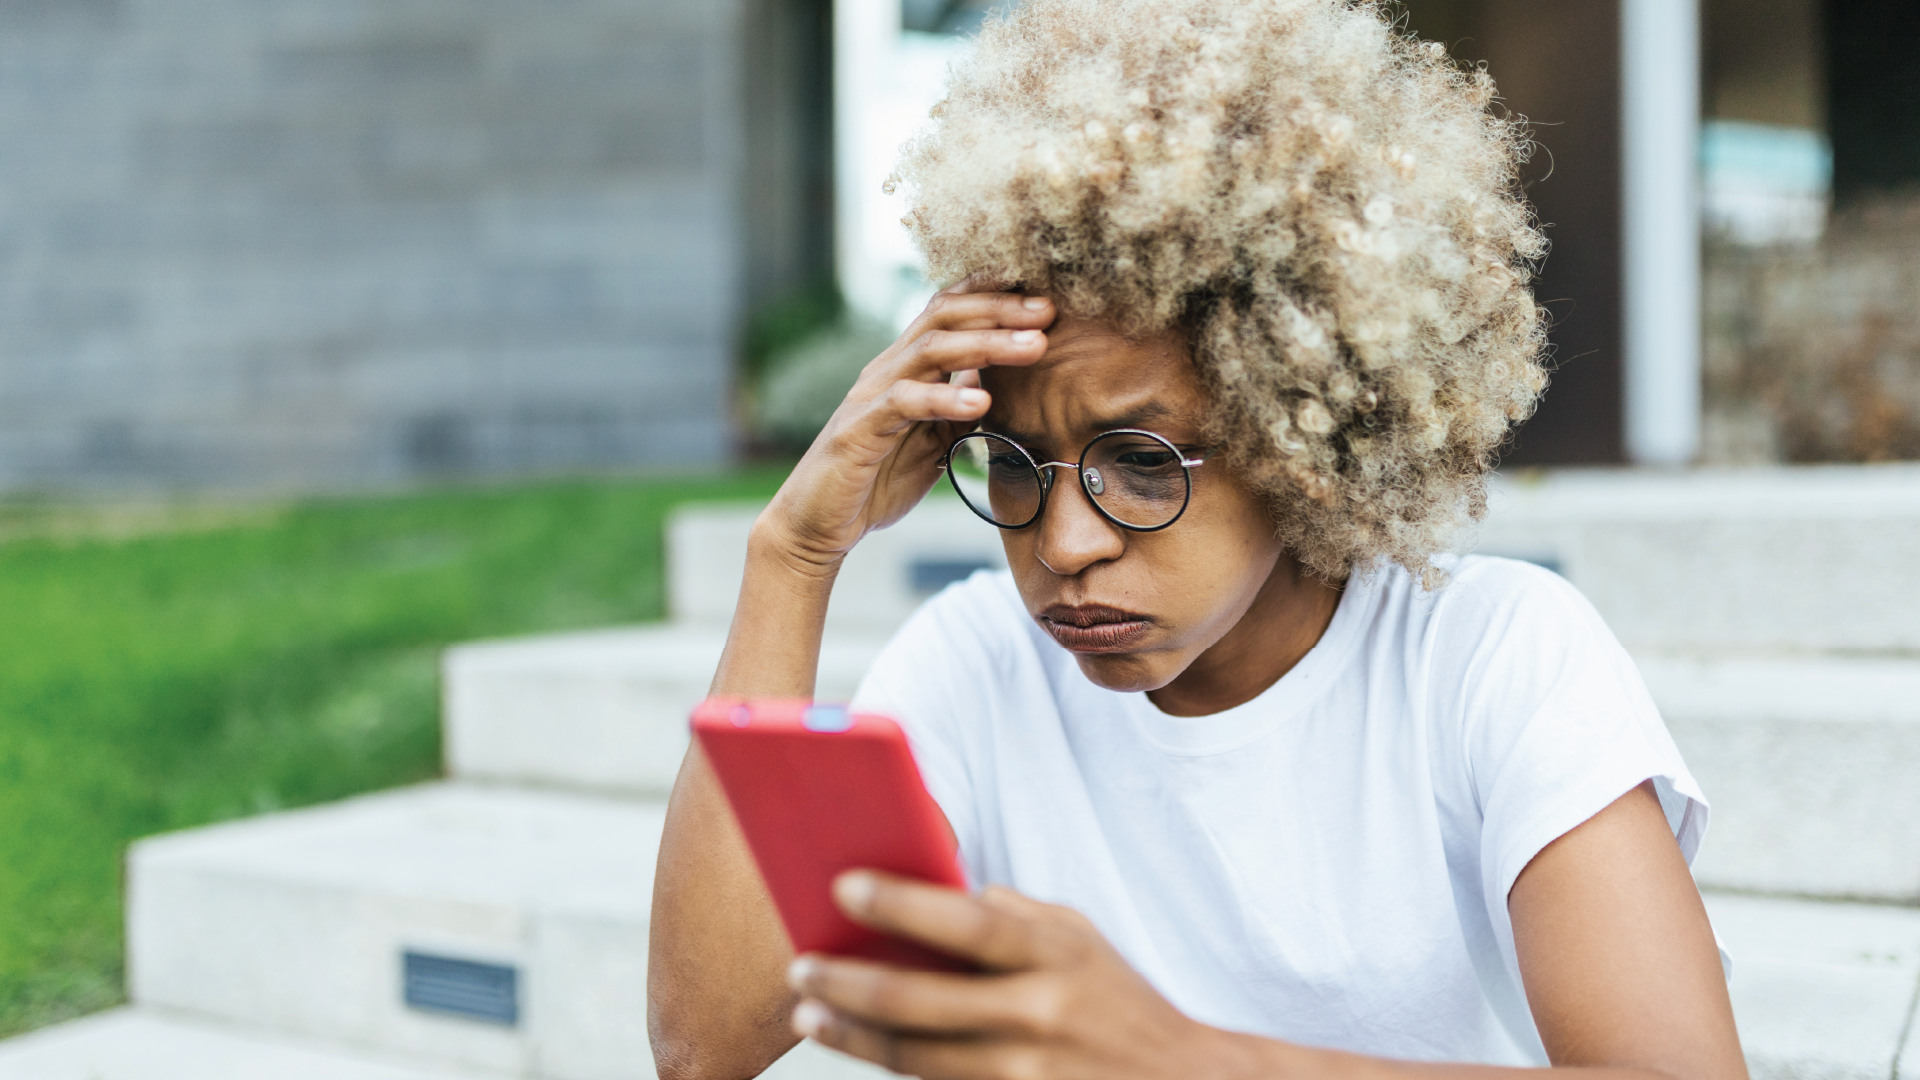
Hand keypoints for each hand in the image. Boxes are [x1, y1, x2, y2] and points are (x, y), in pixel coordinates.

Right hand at [758, 285, 1053, 571]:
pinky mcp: (859, 429)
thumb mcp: (933, 441)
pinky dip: (945, 398)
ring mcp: (870, 395)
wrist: (817, 524)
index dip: (994, 295)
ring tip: (1035, 348)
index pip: (948, 311)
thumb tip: (1001, 386)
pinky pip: (904, 402)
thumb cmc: (876, 480)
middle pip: (944, 316)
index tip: (1045, 294)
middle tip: (1050, 310)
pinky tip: (981, 401)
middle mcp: (887, 370)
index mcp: (906, 368)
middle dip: (1000, 310)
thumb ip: (961, 411)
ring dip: (987, 345)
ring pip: (929, 350)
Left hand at [786, 871, 1252, 1079]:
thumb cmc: (1118, 1001)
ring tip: (809, 1012)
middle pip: (920, 1001)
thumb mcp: (1080, 939)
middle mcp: (1041, 1015)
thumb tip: (931, 891)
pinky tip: (856, 1046)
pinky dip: (889, 1068)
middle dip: (847, 981)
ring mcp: (1028, 1074)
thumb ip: (1013, 914)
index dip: (901, 903)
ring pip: (914, 1058)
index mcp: (1056, 954)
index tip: (842, 884)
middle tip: (800, 966)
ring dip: (850, 1035)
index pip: (967, 923)